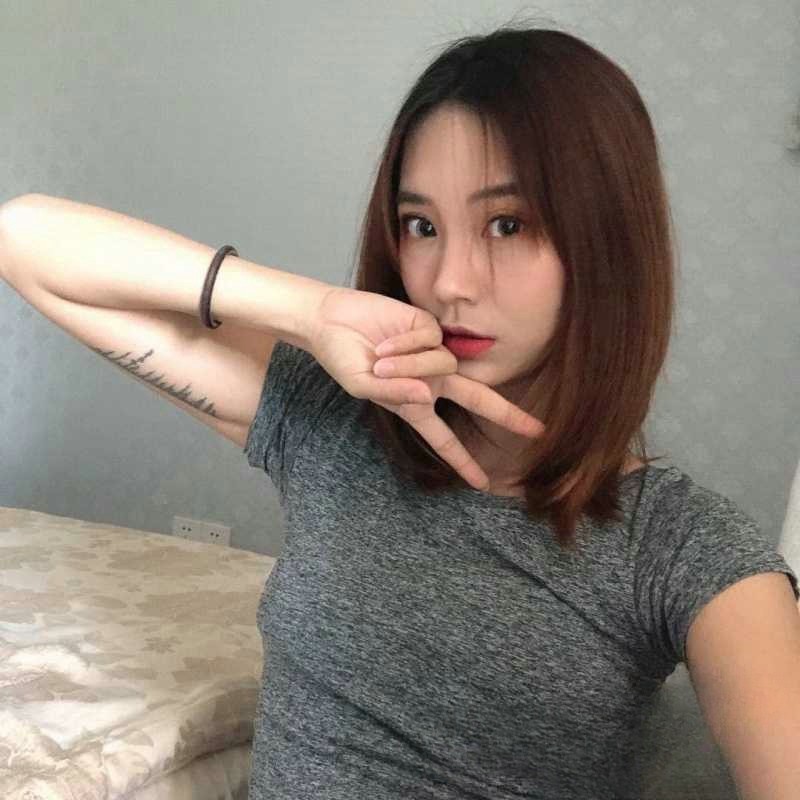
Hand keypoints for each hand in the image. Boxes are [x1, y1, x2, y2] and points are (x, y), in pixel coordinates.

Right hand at [309, 287, 545, 490]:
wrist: (332, 322)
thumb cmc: (343, 359)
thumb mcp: (362, 386)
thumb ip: (393, 395)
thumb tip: (426, 395)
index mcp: (415, 406)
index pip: (444, 440)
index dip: (462, 463)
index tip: (482, 484)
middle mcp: (431, 381)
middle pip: (479, 400)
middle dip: (508, 415)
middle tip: (538, 431)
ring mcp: (432, 354)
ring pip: (445, 366)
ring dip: (411, 365)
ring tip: (381, 359)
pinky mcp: (429, 328)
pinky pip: (432, 341)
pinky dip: (406, 344)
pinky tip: (386, 342)